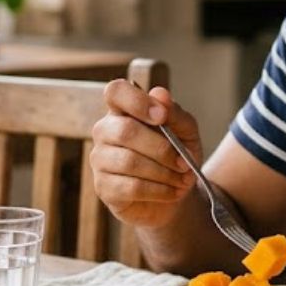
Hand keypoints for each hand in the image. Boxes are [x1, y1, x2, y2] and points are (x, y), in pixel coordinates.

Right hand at [90, 80, 203, 227]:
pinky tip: (172, 192)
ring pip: (129, 161)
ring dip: (164, 172)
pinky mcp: (103, 188)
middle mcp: (105, 131)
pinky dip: (159, 190)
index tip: (161, 116)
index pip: (116, 91)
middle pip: (125, 131)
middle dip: (162, 149)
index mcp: (124, 110)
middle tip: (184, 162)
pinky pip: (131, 187)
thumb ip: (175, 113)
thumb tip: (160, 94)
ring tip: (182, 179)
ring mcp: (100, 159)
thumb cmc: (176, 156)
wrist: (174, 194)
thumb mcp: (186, 132)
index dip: (136, 101)